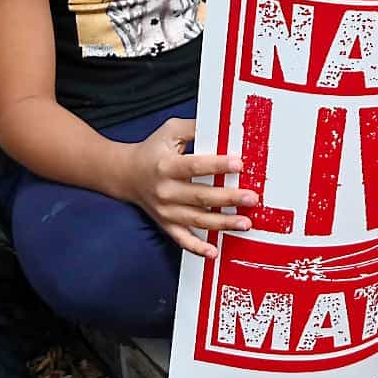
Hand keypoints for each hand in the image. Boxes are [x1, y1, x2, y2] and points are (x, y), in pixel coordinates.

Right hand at [115, 117, 259, 257]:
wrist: (125, 174)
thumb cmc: (153, 150)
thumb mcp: (171, 131)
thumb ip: (196, 128)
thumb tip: (224, 126)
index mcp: (166, 166)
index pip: (195, 166)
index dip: (217, 166)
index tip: (239, 165)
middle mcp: (165, 191)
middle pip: (201, 196)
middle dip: (229, 198)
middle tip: (252, 198)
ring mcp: (165, 211)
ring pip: (197, 220)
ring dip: (223, 223)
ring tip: (245, 223)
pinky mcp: (165, 224)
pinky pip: (182, 239)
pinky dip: (198, 248)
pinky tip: (214, 251)